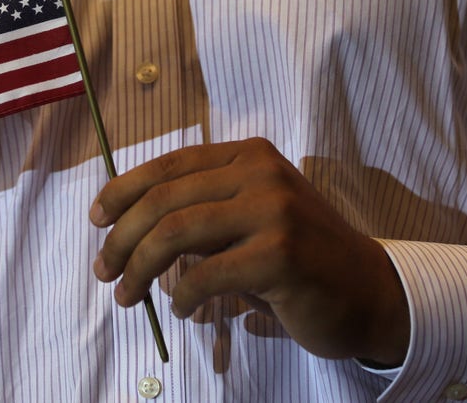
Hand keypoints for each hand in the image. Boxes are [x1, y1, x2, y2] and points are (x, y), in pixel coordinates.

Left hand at [89, 138, 409, 364]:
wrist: (369, 291)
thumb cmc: (301, 258)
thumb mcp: (252, 216)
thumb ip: (203, 209)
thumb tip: (127, 224)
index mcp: (249, 156)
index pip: (169, 165)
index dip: (123, 191)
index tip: (97, 220)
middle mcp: (260, 173)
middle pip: (164, 199)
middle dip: (121, 238)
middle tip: (104, 270)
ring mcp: (274, 211)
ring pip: (176, 233)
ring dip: (139, 268)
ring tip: (128, 295)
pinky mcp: (281, 255)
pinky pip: (206, 275)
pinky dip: (182, 297)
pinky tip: (182, 310)